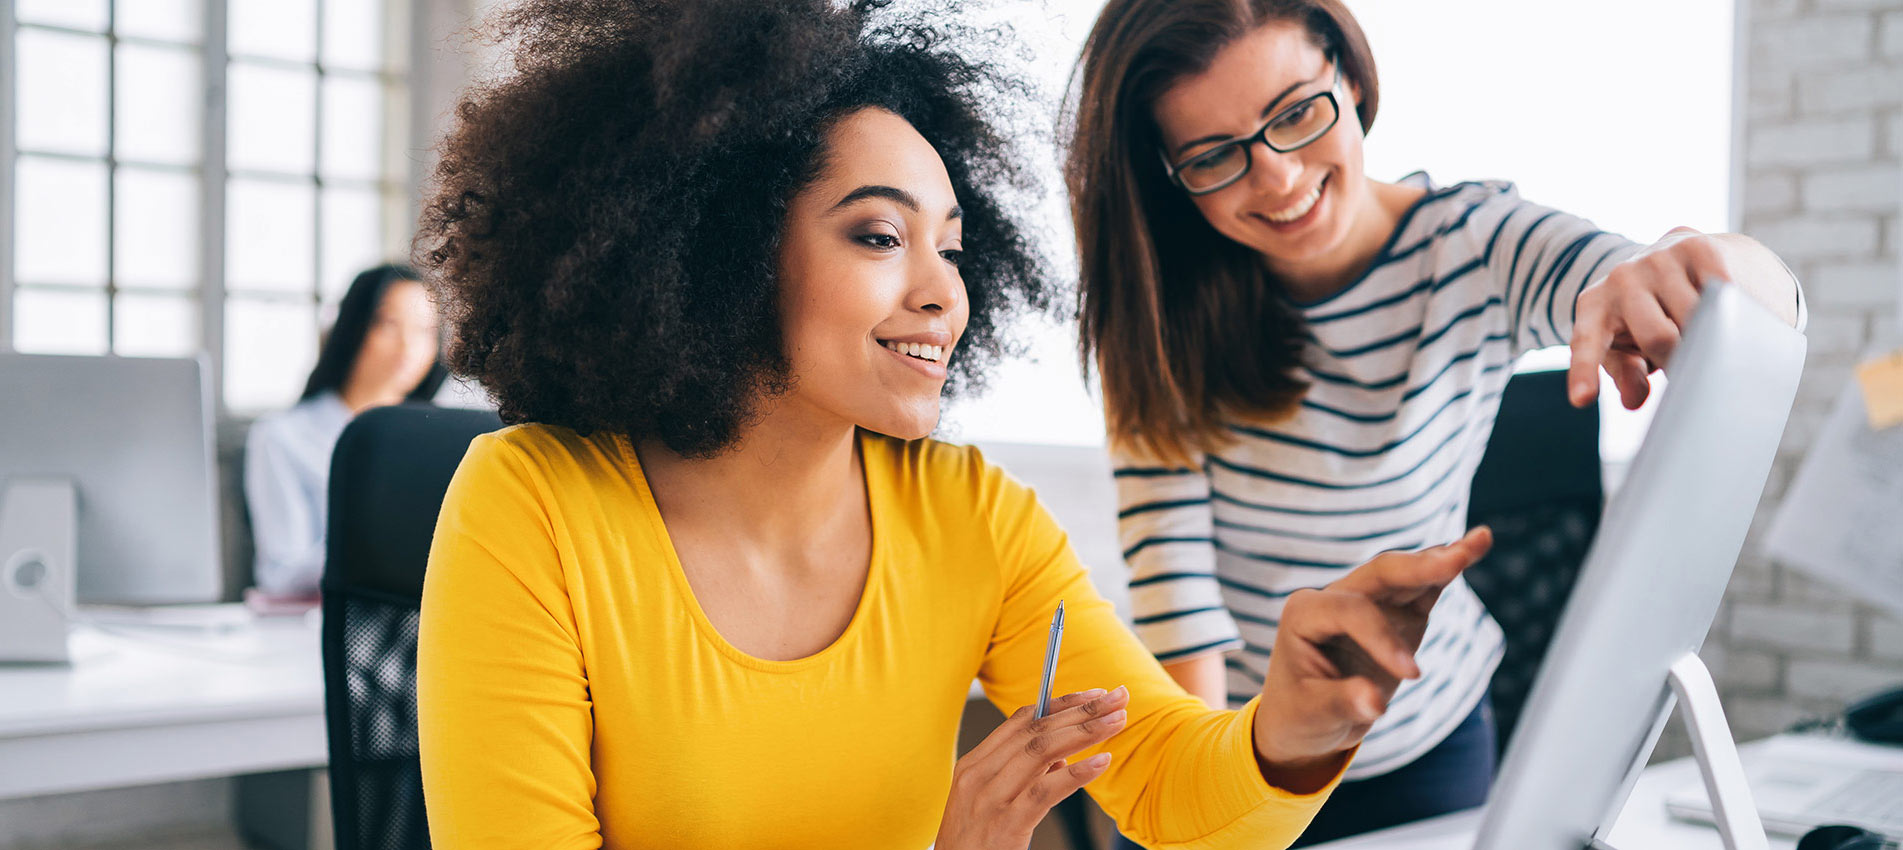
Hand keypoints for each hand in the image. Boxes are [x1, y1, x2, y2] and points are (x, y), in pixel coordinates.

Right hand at [934, 686, 1128, 849]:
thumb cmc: (974, 846)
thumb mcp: (988, 802)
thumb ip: (1018, 776)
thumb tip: (1060, 758)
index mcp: (973, 765)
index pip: (1021, 720)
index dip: (1061, 703)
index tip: (1093, 695)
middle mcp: (979, 776)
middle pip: (1036, 729)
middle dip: (1081, 710)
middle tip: (1117, 698)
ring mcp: (990, 798)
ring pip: (1042, 751)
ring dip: (1085, 732)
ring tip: (1116, 722)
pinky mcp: (1005, 824)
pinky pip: (1045, 790)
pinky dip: (1077, 773)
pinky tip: (1101, 761)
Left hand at [1251, 527, 1492, 789]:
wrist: (1306, 718)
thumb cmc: (1302, 714)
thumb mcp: (1313, 715)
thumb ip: (1343, 703)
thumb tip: (1375, 704)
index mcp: (1305, 613)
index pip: (1352, 611)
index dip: (1384, 638)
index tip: (1413, 675)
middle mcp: (1334, 597)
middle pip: (1380, 574)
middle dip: (1419, 566)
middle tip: (1458, 559)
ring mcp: (1367, 601)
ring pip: (1405, 574)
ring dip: (1442, 559)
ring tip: (1481, 539)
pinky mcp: (1395, 612)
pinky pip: (1422, 587)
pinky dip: (1447, 571)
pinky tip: (1474, 547)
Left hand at [1568, 226, 1726, 409]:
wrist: (1694, 257)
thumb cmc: (1656, 315)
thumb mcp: (1632, 348)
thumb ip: (1627, 373)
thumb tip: (1632, 400)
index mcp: (1594, 307)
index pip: (1588, 342)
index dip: (1584, 371)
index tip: (1581, 399)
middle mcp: (1619, 278)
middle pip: (1659, 338)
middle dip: (1680, 358)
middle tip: (1688, 354)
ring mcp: (1657, 259)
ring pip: (1696, 318)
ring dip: (1709, 334)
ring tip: (1706, 325)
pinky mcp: (1697, 248)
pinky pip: (1722, 292)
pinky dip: (1730, 307)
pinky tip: (1726, 302)